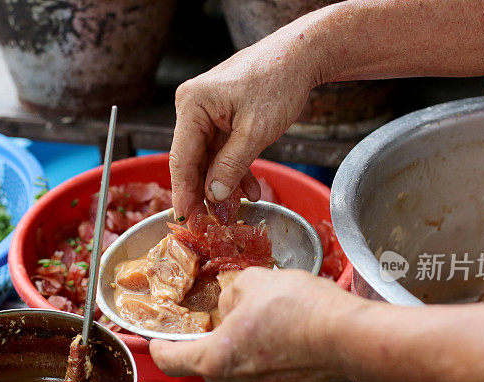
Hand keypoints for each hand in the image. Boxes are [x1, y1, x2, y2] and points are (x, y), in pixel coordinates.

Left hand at [150, 267, 351, 381]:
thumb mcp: (252, 282)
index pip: (171, 361)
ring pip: (242, 381)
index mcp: (216, 358)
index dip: (160, 349)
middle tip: (239, 324)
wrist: (349, 336)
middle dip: (219, 347)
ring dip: (247, 362)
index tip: (158, 343)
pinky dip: (274, 376)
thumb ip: (229, 296)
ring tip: (273, 336)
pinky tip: (291, 355)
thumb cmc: (300, 309)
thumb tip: (229, 307)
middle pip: (211, 368)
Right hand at [168, 28, 316, 220]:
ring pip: (209, 159)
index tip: (186, 219)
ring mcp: (207, 112)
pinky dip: (235, 170)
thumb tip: (213, 195)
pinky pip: (222, 150)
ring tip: (233, 211)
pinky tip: (248, 190)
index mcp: (192, 105)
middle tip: (209, 222)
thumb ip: (232, 165)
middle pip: (192, 160)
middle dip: (204, 192)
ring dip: (222, 184)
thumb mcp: (255, 132)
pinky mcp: (222, 117)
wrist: (301, 56)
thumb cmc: (278, 83)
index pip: (181, 157)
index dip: (183, 191)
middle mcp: (193, 107)